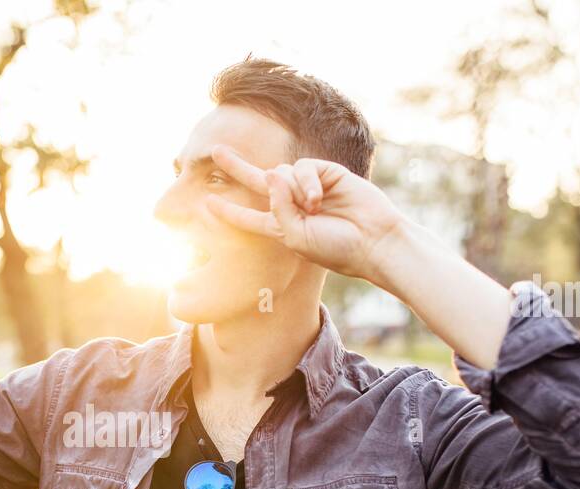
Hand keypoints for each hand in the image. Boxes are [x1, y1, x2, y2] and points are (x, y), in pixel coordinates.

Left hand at [204, 145, 404, 283]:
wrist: (372, 240)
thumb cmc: (335, 248)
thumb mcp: (296, 237)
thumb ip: (278, 209)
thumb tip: (272, 171)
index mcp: (281, 227)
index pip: (248, 217)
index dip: (228, 211)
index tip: (207, 204)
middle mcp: (291, 204)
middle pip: (257, 181)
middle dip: (236, 166)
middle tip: (214, 151)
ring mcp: (308, 187)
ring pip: (281, 174)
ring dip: (292, 190)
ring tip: (314, 208)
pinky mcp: (325, 172)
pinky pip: (301, 169)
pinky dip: (307, 183)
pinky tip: (320, 198)